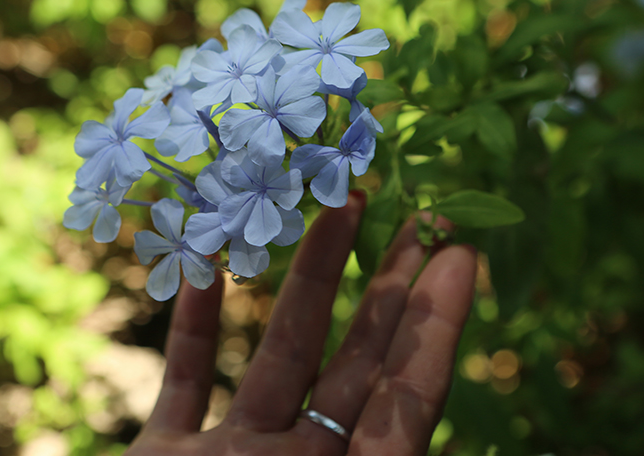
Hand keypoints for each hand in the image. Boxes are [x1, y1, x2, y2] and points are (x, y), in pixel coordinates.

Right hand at [127, 192, 477, 454]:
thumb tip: (425, 446)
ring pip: (272, 357)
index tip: (460, 256)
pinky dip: (189, 328)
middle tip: (420, 216)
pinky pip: (182, 384)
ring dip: (301, 283)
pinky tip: (202, 270)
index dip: (435, 331)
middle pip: (356, 368)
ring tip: (331, 210)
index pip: (403, 404)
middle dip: (388, 291)